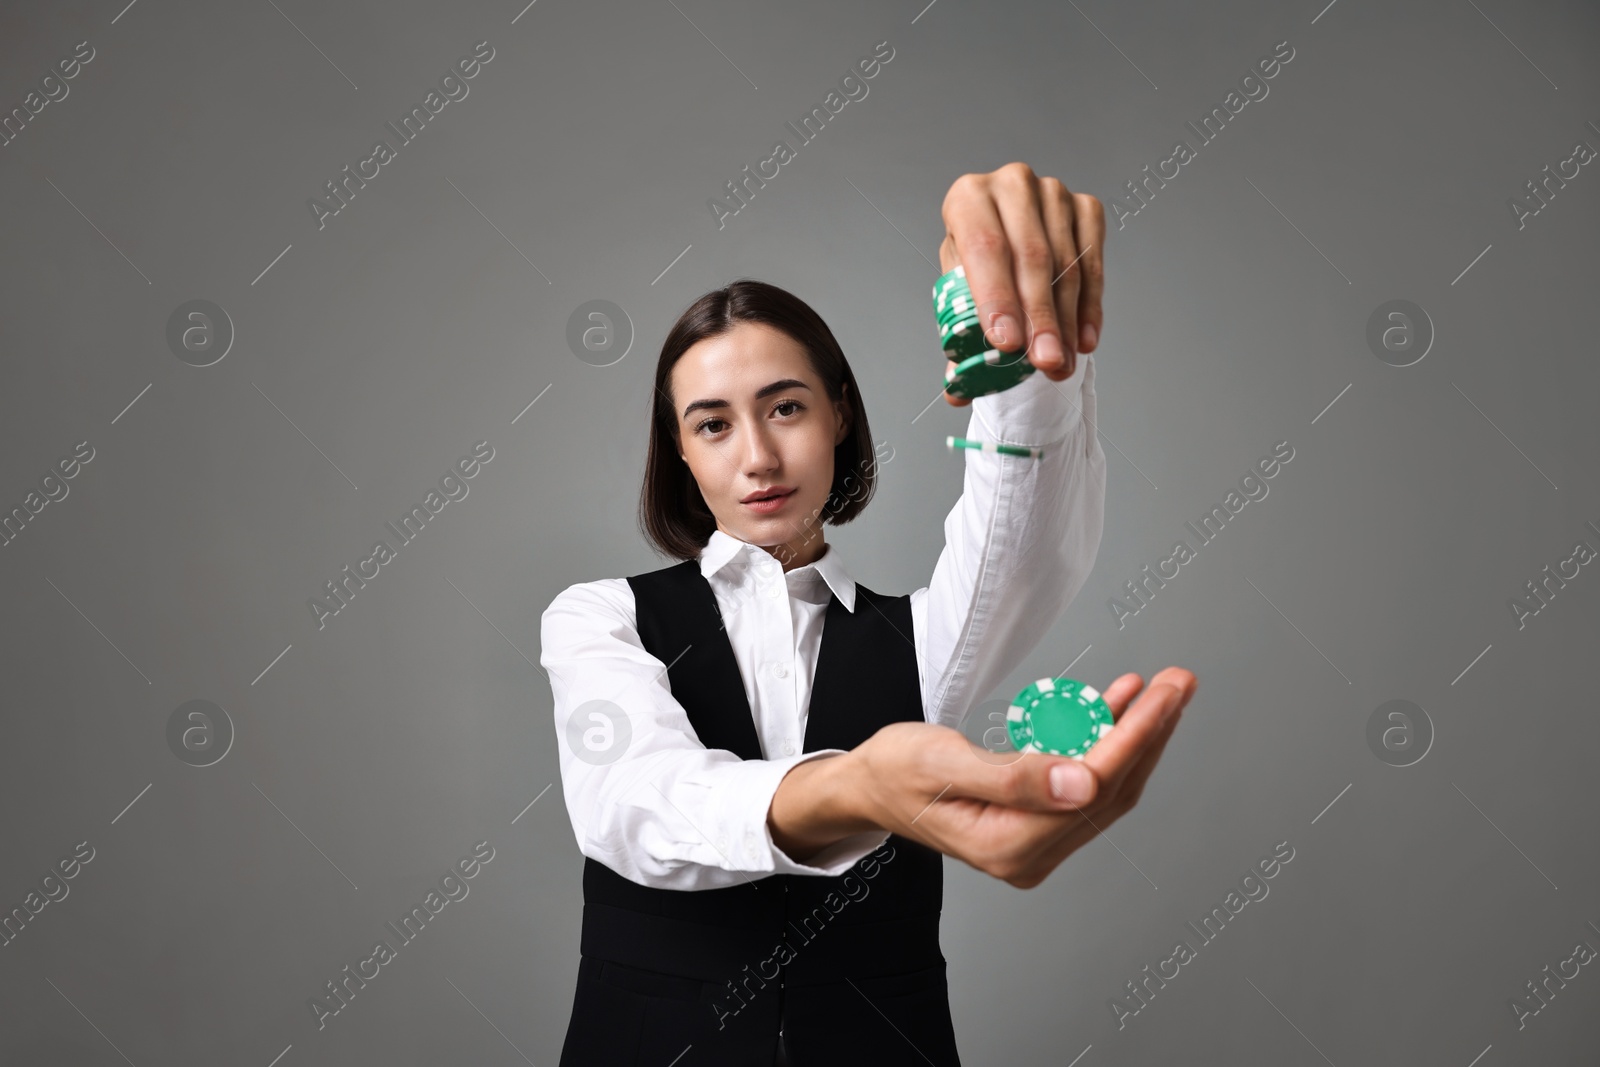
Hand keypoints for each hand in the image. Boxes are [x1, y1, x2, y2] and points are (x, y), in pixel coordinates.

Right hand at [852, 667, 1194, 887]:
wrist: (868, 786)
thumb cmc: (896, 771)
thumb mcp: (944, 762)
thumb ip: (1015, 777)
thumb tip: (1083, 782)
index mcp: (1010, 846)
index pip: (1093, 787)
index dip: (1134, 737)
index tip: (1163, 695)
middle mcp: (1030, 854)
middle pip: (1111, 789)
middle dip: (1150, 732)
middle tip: (1179, 682)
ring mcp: (1035, 842)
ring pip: (1105, 784)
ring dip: (1136, 734)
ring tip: (1162, 688)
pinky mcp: (1036, 823)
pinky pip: (1084, 780)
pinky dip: (1104, 739)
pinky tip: (1116, 703)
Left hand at [938, 162, 1105, 404]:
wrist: (1007, 244)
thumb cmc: (977, 268)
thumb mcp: (958, 296)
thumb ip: (958, 339)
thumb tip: (956, 393)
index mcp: (967, 198)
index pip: (985, 248)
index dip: (996, 298)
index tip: (1007, 344)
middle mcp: (1012, 184)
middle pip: (1031, 258)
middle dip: (1039, 319)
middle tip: (1045, 363)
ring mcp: (1053, 192)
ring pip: (1066, 265)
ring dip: (1066, 322)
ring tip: (1061, 365)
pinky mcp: (1085, 206)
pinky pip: (1093, 262)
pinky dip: (1090, 307)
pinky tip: (1083, 341)